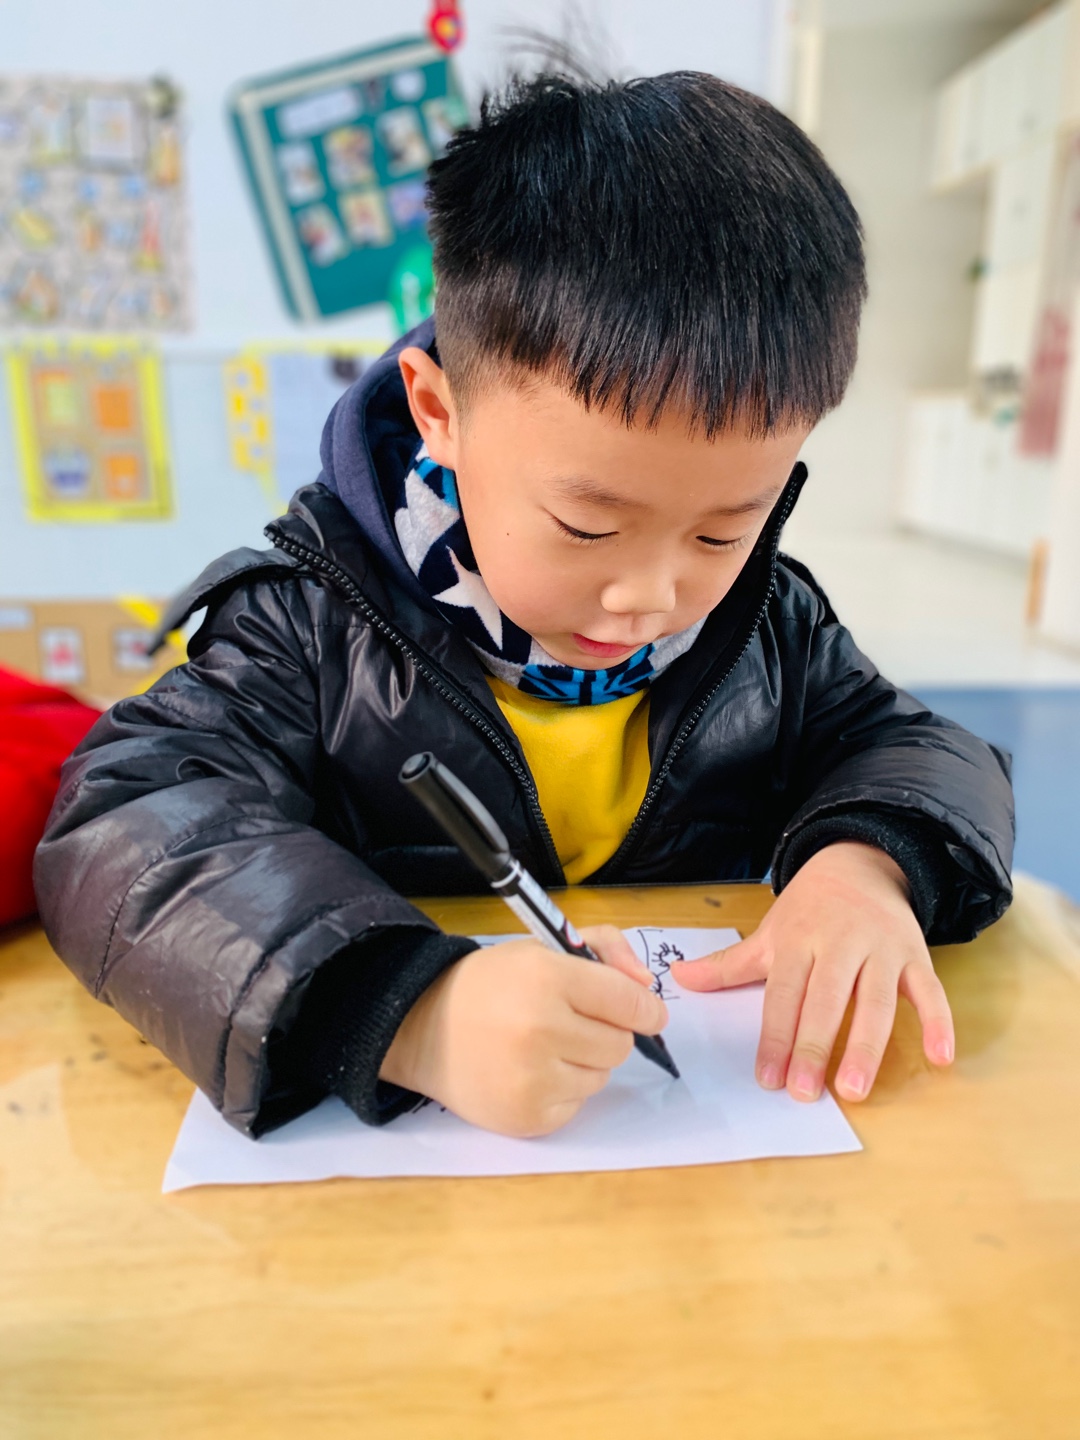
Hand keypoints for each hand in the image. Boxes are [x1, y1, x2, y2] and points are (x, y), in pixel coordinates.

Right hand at [379, 925, 668, 1136]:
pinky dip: (563, 1091)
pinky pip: (577, 1105)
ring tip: (542, 1047)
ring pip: (601, 1077)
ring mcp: (533, 1079)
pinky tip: (529, 1072)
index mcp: (547, 978)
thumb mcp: (542, 948)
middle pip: (621, 1045)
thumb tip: (648, 990)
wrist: (423, 1028)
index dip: (645, 1008)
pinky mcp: (527, 1117)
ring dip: (583, 1063)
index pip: (628, 1002)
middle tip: (571, 1023)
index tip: (646, 1012)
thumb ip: (605, 949)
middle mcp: (541, 1029)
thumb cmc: (490, 985)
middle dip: (606, 1033)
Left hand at [670, 842, 954, 1103]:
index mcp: (798, 940)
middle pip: (827, 1000)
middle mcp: (840, 944)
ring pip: (876, 1001)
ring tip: (855, 1088)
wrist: (860, 863)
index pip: (784, 994)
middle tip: (806, 1091)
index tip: (768, 1077)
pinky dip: (938, 1022)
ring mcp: (881, 949)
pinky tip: (940, 1058)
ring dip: (867, 1045)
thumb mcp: (769, 932)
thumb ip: (729, 965)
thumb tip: (680, 980)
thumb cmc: (809, 909)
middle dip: (815, 1045)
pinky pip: (930, 990)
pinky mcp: (915, 954)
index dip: (775, 1036)